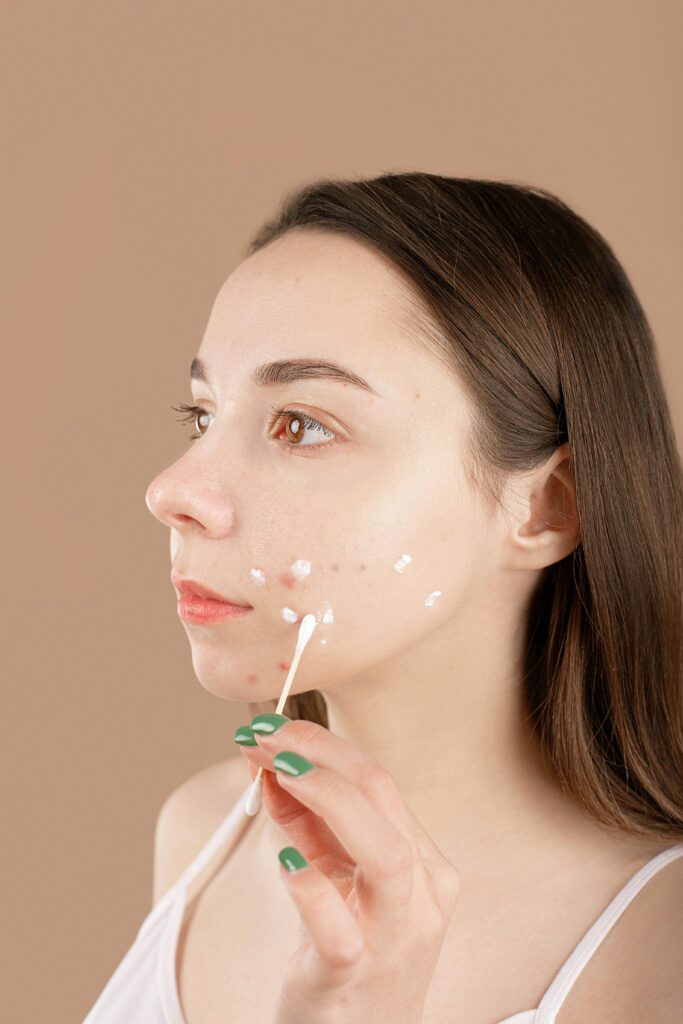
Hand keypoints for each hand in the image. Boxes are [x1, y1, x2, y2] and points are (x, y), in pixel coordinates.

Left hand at [234, 714, 460, 1023]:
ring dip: (325, 797)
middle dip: (318, 753)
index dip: (322, 746)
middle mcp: (422, 896)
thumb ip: (307, 826)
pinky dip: (311, 887)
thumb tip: (269, 767)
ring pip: (384, 853)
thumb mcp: (334, 882)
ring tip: (277, 770)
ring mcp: (395, 938)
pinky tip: (283, 859)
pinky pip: (341, 928)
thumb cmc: (348, 960)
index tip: (272, 728)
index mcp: (424, 865)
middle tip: (263, 734)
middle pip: (382, 798)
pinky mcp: (355, 977)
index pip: (379, 783)